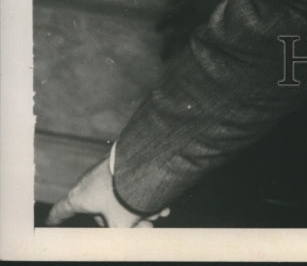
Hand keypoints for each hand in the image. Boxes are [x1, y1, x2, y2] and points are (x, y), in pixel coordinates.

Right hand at [45, 156, 170, 227]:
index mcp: (78, 198)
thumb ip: (118, 237)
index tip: (50, 221)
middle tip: (145, 226)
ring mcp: (104, 172)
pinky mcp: (121, 163)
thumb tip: (127, 239)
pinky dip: (144, 197)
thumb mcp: (120, 226)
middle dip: (123, 222)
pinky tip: (163, 205)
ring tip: (158, 214)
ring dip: (139, 210)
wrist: (144, 161)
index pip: (60, 211)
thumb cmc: (124, 195)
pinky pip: (130, 187)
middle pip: (102, 211)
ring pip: (120, 199)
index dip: (55, 219)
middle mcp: (88, 183)